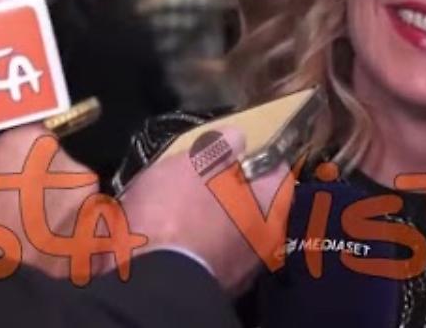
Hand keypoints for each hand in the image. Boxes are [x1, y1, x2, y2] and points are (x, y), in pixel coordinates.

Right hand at [118, 127, 292, 295]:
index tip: (237, 152)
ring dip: (214, 221)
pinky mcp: (215, 287)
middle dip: (233, 192)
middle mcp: (266, 242)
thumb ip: (220, 148)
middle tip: (203, 179)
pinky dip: (198, 245)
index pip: (278, 173)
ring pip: (232, 233)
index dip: (258, 158)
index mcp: (270, 207)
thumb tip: (238, 138)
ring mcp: (242, 269)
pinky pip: (211, 254)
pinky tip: (172, 237)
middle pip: (256, 205)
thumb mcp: (195, 163)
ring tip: (179, 208)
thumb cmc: (177, 212)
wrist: (148, 280)